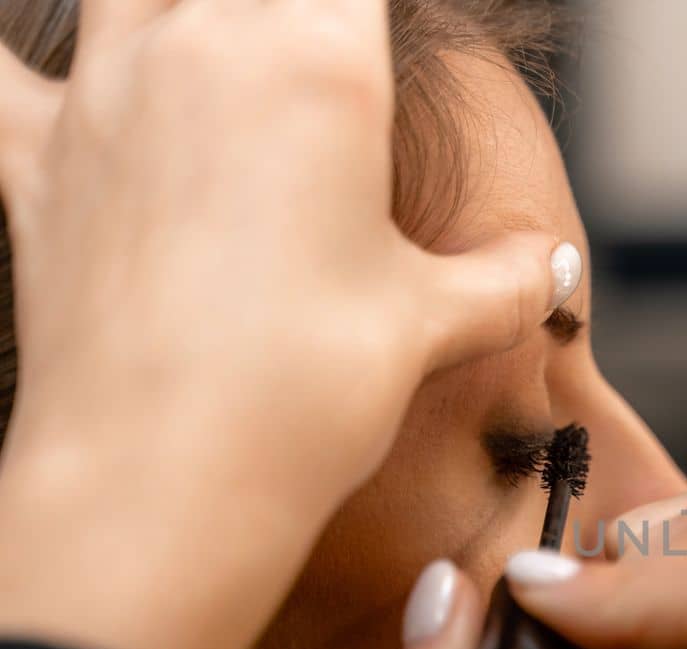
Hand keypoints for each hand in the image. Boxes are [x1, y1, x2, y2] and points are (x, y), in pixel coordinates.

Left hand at [0, 0, 572, 648]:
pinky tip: (40, 73)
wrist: (162, 479)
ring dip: (180, 11)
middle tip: (319, 69)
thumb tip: (549, 270)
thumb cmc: (302, 394)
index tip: (385, 48)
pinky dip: (14, 60)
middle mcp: (201, 50)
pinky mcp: (30, 159)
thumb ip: (505, 281)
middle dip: (290, 18)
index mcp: (319, 66)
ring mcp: (102, 96)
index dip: (370, 16)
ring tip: (220, 53)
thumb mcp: (435, 327)